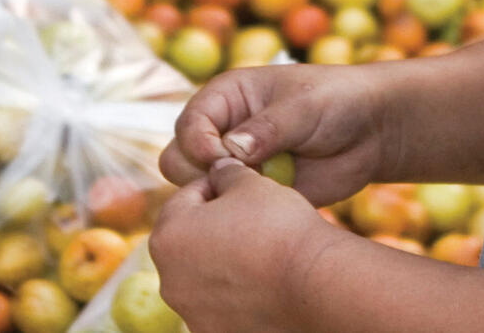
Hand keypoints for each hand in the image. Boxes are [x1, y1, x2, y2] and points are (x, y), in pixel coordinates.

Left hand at [149, 159, 341, 332]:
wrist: (316, 284)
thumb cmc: (279, 228)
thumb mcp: (250, 183)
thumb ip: (226, 173)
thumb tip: (220, 170)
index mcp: (168, 236)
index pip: (186, 198)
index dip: (216, 187)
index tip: (243, 189)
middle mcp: (170, 280)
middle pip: (190, 240)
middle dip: (214, 227)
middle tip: (253, 220)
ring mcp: (191, 312)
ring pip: (203, 275)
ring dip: (223, 262)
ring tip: (261, 254)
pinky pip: (220, 305)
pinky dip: (236, 294)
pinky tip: (264, 284)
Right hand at [160, 63, 389, 206]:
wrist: (372, 131)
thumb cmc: (336, 102)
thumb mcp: (303, 106)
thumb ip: (267, 128)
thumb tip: (231, 150)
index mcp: (225, 99)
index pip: (187, 124)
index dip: (198, 143)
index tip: (220, 158)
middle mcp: (222, 131)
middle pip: (179, 159)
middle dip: (200, 173)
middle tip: (238, 179)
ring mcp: (237, 165)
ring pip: (199, 189)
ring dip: (222, 195)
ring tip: (262, 191)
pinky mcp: (254, 193)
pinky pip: (232, 211)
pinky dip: (244, 215)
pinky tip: (273, 208)